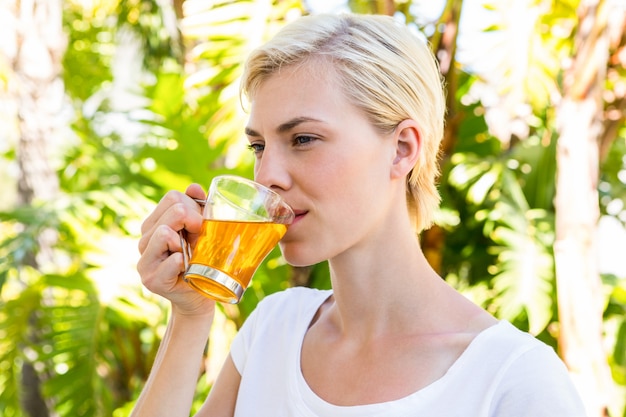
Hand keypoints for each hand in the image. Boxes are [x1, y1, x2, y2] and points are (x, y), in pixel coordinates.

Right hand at [137, 184, 214, 315]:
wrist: (198, 297)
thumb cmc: (200, 261)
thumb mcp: (200, 232)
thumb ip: (197, 208)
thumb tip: (194, 187)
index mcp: (154, 224)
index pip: (173, 197)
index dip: (194, 207)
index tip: (201, 225)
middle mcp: (144, 240)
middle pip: (173, 211)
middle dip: (194, 221)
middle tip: (199, 241)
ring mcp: (144, 261)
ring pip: (165, 233)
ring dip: (186, 243)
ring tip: (189, 257)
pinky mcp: (151, 280)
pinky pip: (171, 260)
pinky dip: (184, 263)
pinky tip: (187, 270)